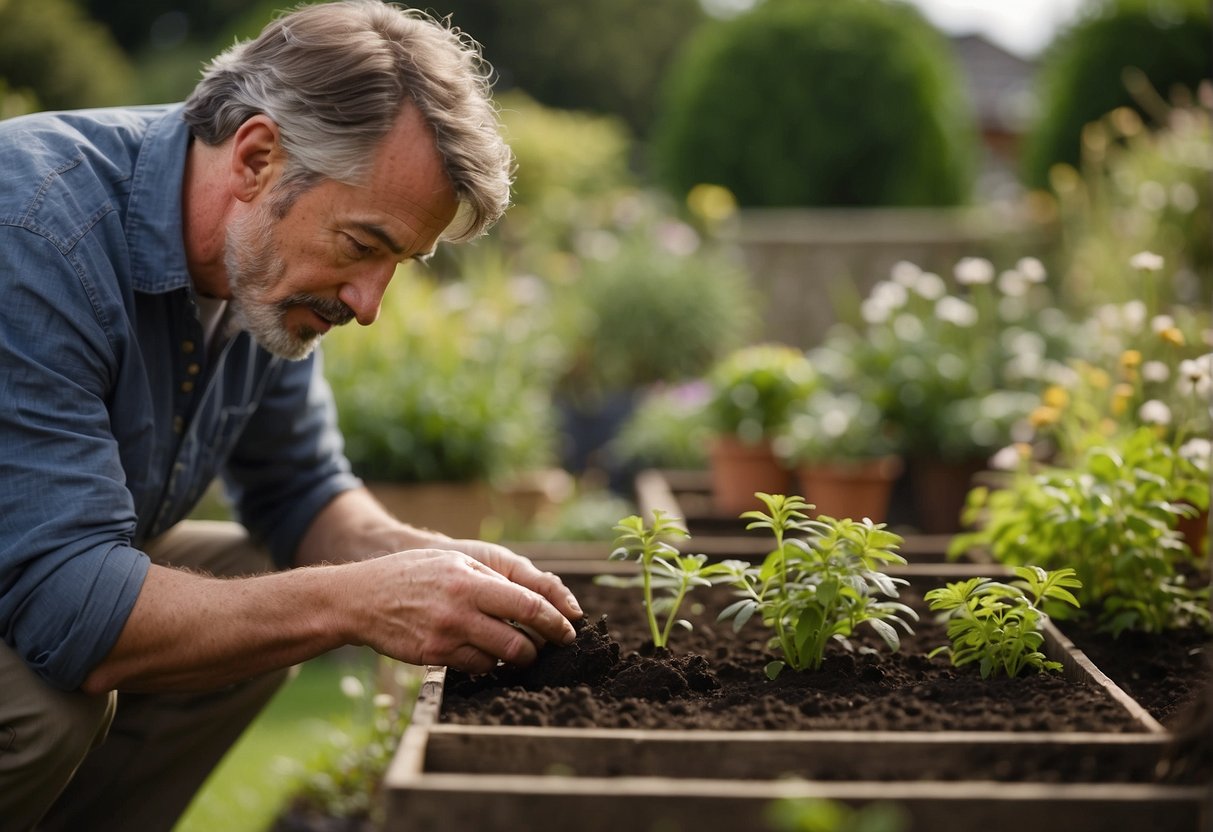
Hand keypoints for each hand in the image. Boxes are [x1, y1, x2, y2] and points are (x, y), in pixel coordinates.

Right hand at [344, 549, 578, 673]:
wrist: (361, 598)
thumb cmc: (412, 574)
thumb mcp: (453, 562)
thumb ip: (490, 579)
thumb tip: (531, 598)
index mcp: (470, 580)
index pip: (528, 605)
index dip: (555, 621)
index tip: (569, 630)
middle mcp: (461, 609)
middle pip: (519, 641)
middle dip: (540, 648)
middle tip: (547, 646)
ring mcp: (447, 635)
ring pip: (500, 658)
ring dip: (516, 658)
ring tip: (519, 651)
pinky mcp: (434, 656)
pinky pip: (476, 667)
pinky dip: (488, 663)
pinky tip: (486, 652)